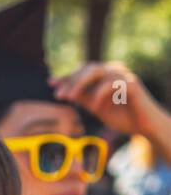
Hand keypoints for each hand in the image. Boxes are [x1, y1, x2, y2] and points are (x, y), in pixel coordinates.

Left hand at [51, 62, 170, 159]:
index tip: (51, 83)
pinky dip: (100, 94)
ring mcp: (124, 76)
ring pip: (99, 71)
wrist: (143, 126)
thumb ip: (82, 98)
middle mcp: (115, 71)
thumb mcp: (95, 107)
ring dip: (81, 85)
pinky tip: (95, 108)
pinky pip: (112, 84)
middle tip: (59, 96)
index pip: (83, 71)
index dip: (67, 76)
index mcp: (105, 75)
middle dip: (71, 81)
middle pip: (89, 68)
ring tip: (71, 99)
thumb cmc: (120, 116)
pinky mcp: (133, 84)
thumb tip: (62, 91)